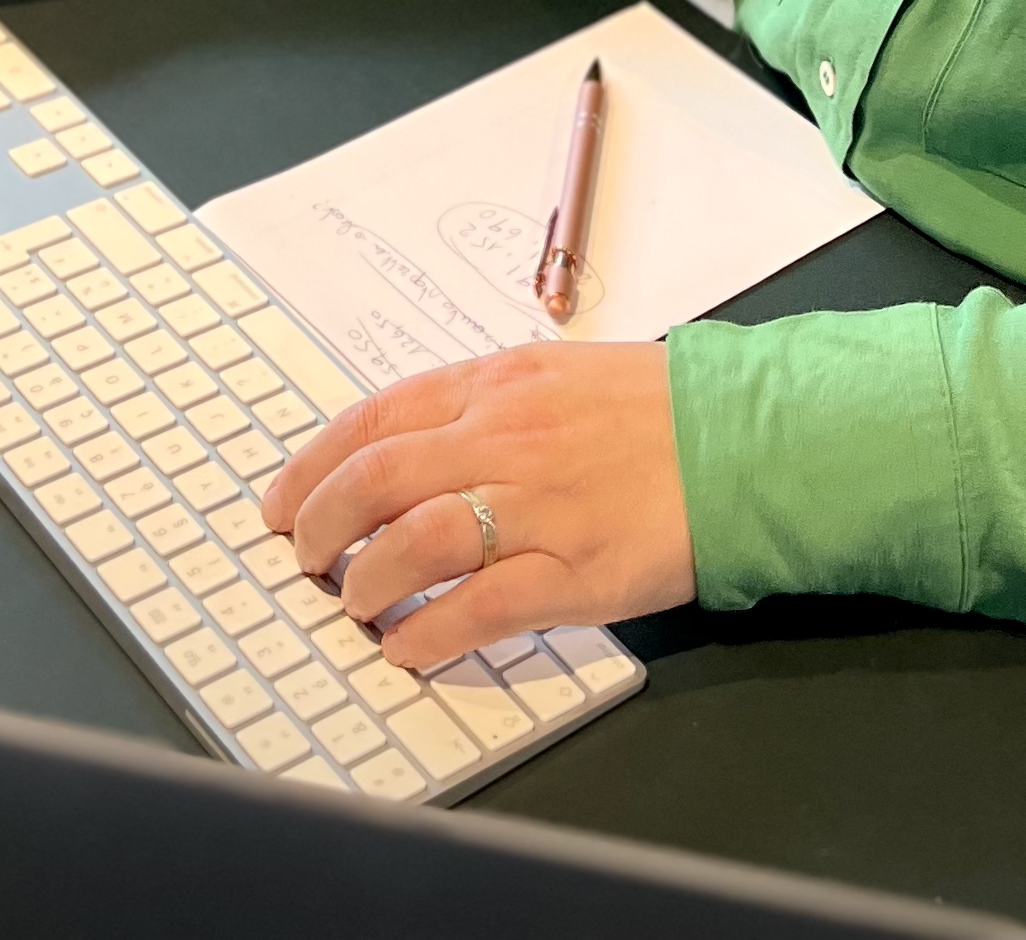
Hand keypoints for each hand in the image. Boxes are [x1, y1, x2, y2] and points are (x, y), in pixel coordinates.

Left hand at [263, 344, 692, 670]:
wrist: (743, 438)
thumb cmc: (654, 411)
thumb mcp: (557, 377)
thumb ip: (483, 406)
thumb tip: (405, 448)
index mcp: (499, 384)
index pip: (376, 418)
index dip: (313, 464)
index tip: (282, 499)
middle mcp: (508, 437)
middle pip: (377, 478)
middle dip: (319, 525)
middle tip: (303, 559)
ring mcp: (539, 505)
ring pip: (415, 540)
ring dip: (366, 581)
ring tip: (354, 605)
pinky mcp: (574, 570)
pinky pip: (479, 608)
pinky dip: (428, 633)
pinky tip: (406, 647)